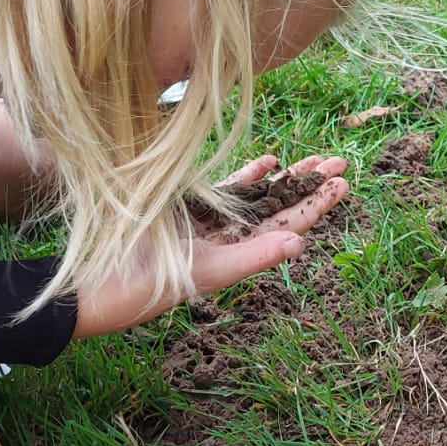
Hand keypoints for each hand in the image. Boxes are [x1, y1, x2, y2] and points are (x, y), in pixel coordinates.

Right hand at [72, 154, 349, 338]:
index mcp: (242, 255)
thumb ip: (255, 257)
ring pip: (259, 195)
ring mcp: (213, 221)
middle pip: (281, 206)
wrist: (103, 285)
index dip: (317, 205)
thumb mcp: (210, 272)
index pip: (289, 224)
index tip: (343, 183)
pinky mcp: (189, 208)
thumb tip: (301, 243)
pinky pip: (227, 188)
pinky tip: (269, 159)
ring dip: (285, 177)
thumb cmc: (154, 286)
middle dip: (309, 185)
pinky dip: (248, 174)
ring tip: (313, 159)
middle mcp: (232, 238)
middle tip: (341, 161)